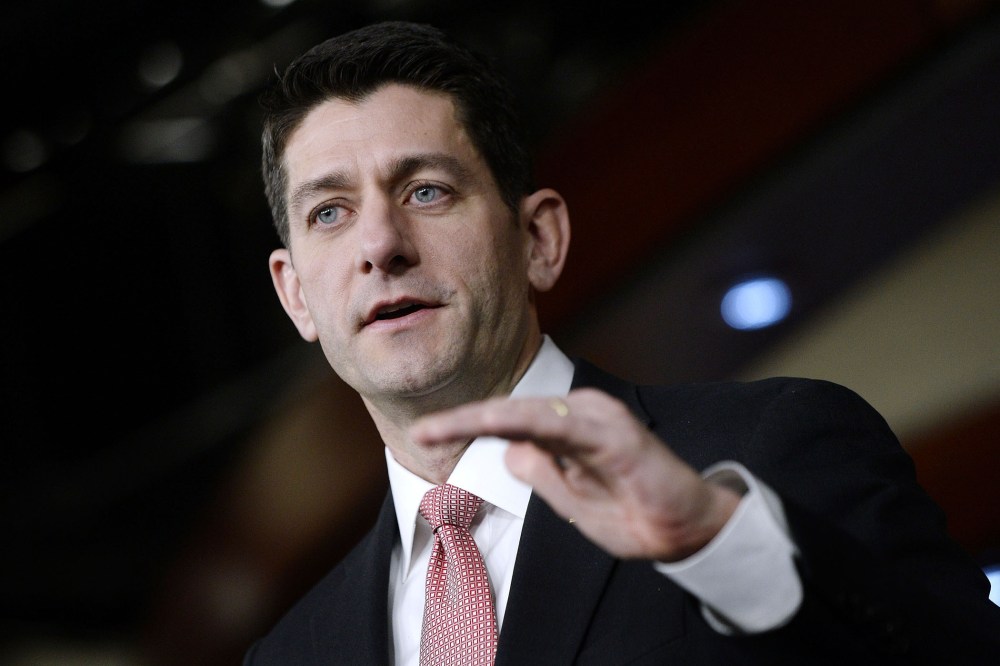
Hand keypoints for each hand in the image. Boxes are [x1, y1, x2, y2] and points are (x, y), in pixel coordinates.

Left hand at [409, 388, 740, 561]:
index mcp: (574, 428)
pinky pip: (562, 424)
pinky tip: (491, 427)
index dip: (467, 426)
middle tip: (422, 432)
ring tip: (441, 430)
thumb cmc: (634, 515)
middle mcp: (585, 414)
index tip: (426, 434)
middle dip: (464, 421)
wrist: (689, 532)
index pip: (512, 421)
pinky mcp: (617, 434)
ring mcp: (601, 419)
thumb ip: (542, 472)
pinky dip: (523, 423)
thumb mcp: (572, 500)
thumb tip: (507, 451)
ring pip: (530, 411)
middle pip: (513, 410)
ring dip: (482, 419)